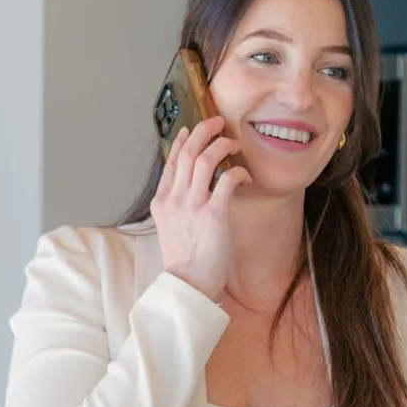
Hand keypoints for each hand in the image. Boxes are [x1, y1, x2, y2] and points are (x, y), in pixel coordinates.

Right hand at [152, 116, 243, 304]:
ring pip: (206, 158)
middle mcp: (174, 199)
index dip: (183, 140)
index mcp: (162, 201)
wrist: (187, 284)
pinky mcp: (213, 214)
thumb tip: (192, 187)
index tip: (191, 128)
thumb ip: (177, 205)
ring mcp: (192, 205)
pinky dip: (238, 172)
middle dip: (204, 130)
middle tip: (218, 122)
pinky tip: (244, 176)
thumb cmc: (184, 260)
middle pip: (188, 152)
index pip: (172, 161)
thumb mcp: (170, 227)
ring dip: (223, 145)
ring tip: (234, 144)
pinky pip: (227, 179)